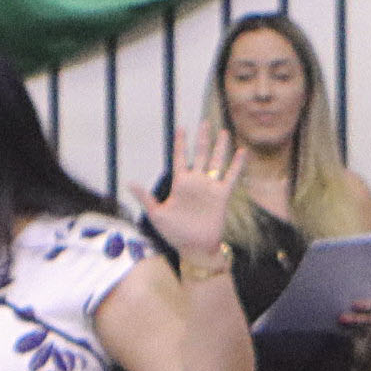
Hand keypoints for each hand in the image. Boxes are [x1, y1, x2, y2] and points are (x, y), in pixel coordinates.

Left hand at [135, 124, 248, 280]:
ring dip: (220, 147)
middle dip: (202, 139)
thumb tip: (129, 183)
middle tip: (204, 122)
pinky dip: (236, 165)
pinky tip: (241, 152)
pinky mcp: (221, 196)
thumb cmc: (174, 233)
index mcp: (180, 184)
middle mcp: (196, 182)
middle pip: (200, 154)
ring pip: (217, 162)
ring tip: (224, 132)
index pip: (180, 158)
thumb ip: (146, 198)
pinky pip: (230, 177)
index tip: (182, 128)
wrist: (194, 248)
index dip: (181, 143)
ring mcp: (209, 188)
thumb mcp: (156, 215)